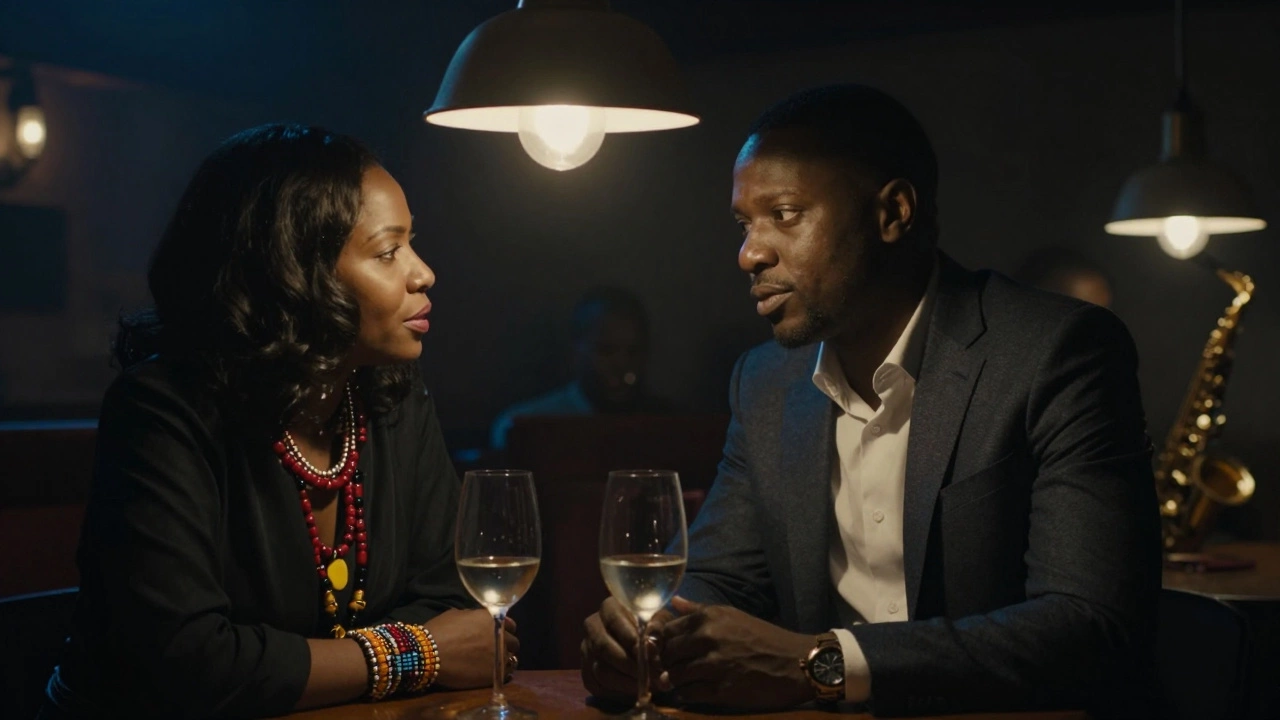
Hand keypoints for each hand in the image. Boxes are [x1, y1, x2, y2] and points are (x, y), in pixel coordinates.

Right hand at [425, 609, 518, 688]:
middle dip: (505, 645)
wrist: (429, 654)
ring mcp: (499, 655)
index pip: (510, 625)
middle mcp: (500, 635)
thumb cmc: (439, 631)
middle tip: (494, 651)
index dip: (503, 631)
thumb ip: (473, 617)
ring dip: (503, 660)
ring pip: (511, 658)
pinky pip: (505, 673)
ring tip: (492, 664)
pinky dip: (500, 673)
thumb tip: (477, 620)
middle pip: (514, 642)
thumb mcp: (456, 615)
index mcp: (492, 619)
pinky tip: (490, 674)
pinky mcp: (495, 673)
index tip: (497, 636)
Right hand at [581, 596, 673, 700]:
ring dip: (625, 682)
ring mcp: (587, 650)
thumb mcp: (662, 622)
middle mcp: (593, 626)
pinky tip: (634, 692)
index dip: (629, 637)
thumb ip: (658, 628)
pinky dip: (617, 693)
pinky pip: (597, 686)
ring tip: (646, 687)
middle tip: (650, 676)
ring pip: (600, 669)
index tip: (646, 652)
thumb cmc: (656, 629)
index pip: (614, 620)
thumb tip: (651, 644)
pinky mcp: (586, 671)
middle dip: (629, 664)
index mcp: (609, 608)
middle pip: (603, 646)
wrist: (647, 646)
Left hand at [659, 596, 815, 709]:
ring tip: (679, 681)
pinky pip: (689, 693)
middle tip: (668, 667)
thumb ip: (698, 610)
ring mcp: (714, 665)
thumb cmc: (764, 637)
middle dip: (665, 662)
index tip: (663, 650)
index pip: (666, 630)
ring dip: (673, 680)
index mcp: (708, 617)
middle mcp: (708, 638)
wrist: (796, 662)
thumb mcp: (732, 615)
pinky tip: (691, 692)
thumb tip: (673, 602)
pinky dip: (686, 694)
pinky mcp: (722, 690)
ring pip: (674, 675)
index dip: (661, 642)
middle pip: (667, 653)